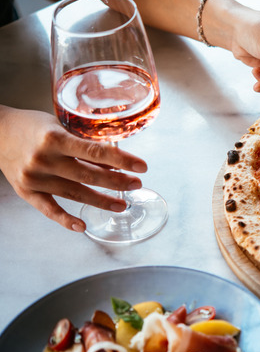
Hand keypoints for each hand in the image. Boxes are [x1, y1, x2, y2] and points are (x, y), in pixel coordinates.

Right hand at [0, 106, 146, 231]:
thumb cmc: (32, 126)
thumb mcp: (60, 127)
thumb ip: (84, 144)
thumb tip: (115, 160)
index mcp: (54, 138)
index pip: (95, 152)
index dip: (122, 160)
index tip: (142, 167)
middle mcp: (43, 159)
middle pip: (88, 176)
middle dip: (117, 182)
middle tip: (136, 185)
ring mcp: (34, 178)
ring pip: (74, 193)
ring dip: (101, 201)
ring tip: (122, 203)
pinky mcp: (26, 192)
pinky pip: (49, 209)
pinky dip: (65, 219)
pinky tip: (82, 225)